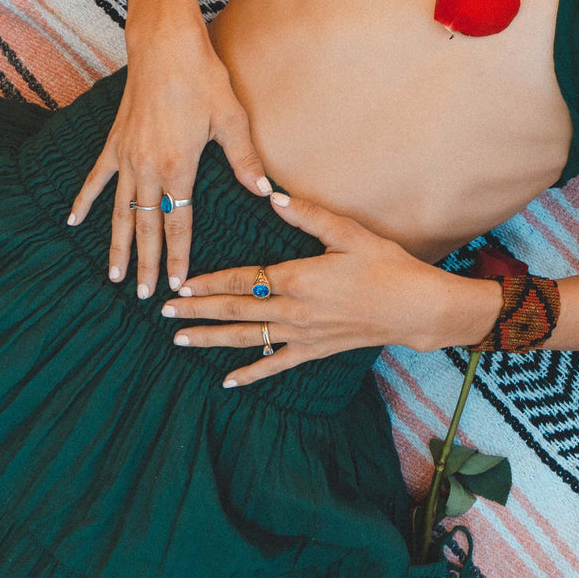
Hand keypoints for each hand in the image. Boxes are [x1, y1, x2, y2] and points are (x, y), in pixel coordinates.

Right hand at [68, 26, 271, 296]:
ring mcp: (127, 156)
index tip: (176, 282)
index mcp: (179, 167)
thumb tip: (265, 191)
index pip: (178, 223)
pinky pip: (96, 178)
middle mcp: (148, 168)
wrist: (165, 46)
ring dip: (116, 244)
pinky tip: (74, 221)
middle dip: (146, 262)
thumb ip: (245, 160)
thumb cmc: (204, 78)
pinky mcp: (115, 142)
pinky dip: (85, 200)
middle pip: (145, 226)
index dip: (178, 254)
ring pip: (119, 211)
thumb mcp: (232, 118)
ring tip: (114, 274)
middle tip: (143, 294)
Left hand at [160, 192, 461, 386]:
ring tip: (180, 340)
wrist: (414, 308)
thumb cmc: (385, 265)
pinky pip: (275, 364)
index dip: (210, 282)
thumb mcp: (349, 232)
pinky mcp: (314, 350)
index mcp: (298, 277)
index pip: (243, 279)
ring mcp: (302, 334)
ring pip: (246, 338)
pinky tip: (228, 381)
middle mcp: (293, 310)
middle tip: (164, 312)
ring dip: (211, 339)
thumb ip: (308, 215)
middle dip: (197, 311)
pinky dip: (250, 373)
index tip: (182, 283)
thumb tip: (273, 196)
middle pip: (235, 310)